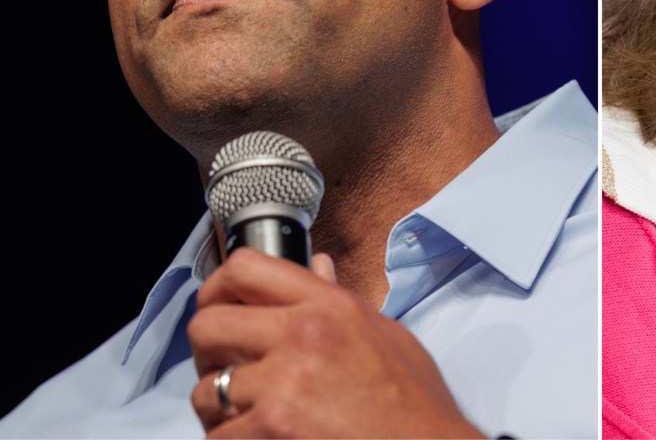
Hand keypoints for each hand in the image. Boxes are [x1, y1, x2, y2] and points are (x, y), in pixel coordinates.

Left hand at [189, 247, 482, 438]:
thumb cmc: (414, 404)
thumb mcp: (385, 335)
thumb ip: (339, 300)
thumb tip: (316, 268)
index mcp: (331, 307)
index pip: (247, 268)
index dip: (220, 286)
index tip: (220, 304)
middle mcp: (302, 337)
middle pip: (208, 324)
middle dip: (208, 351)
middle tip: (227, 367)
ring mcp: (282, 387)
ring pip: (204, 389)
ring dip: (220, 406)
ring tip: (249, 415)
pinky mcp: (268, 432)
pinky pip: (217, 435)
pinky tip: (261, 439)